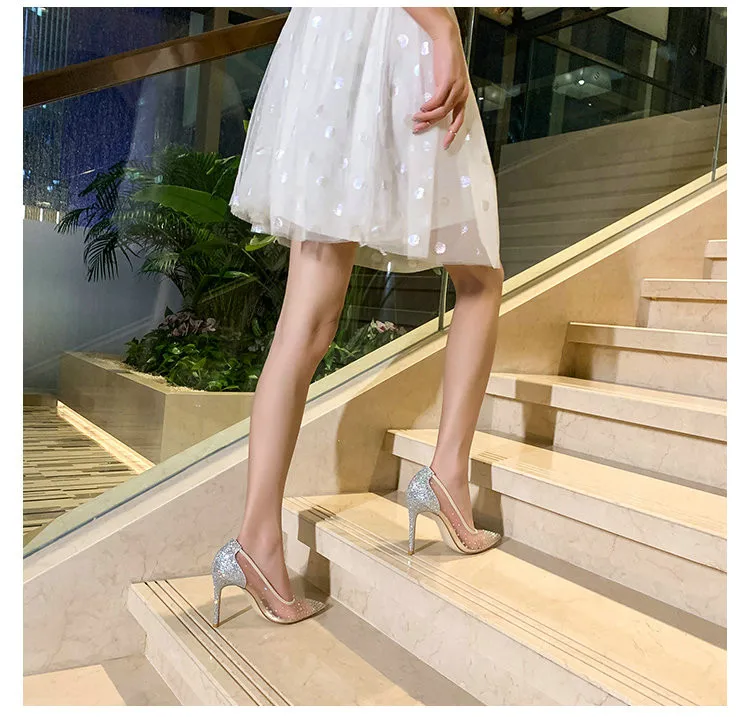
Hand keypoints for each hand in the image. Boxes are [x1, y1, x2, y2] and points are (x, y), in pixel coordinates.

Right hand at [411, 25, 469, 149]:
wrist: (447, 39)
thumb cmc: (446, 59)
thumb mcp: (447, 80)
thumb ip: (445, 94)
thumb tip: (433, 108)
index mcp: (463, 95)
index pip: (459, 119)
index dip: (452, 133)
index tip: (445, 144)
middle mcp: (462, 93)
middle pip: (447, 117)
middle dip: (432, 126)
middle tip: (419, 130)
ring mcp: (456, 87)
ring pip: (441, 110)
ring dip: (427, 116)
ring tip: (415, 118)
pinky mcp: (448, 81)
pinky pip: (437, 100)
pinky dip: (429, 107)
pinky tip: (421, 109)